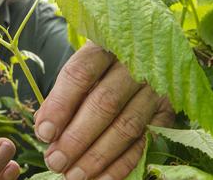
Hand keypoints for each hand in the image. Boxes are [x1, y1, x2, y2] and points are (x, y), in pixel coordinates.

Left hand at [34, 42, 173, 179]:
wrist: (146, 55)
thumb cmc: (101, 68)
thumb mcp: (80, 71)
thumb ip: (61, 96)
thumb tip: (45, 129)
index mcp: (105, 46)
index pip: (81, 74)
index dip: (61, 106)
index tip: (44, 133)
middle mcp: (135, 63)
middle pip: (104, 103)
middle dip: (76, 138)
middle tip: (55, 162)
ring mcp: (155, 87)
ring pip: (126, 126)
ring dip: (97, 156)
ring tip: (73, 175)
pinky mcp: (168, 110)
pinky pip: (144, 143)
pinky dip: (122, 165)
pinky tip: (101, 179)